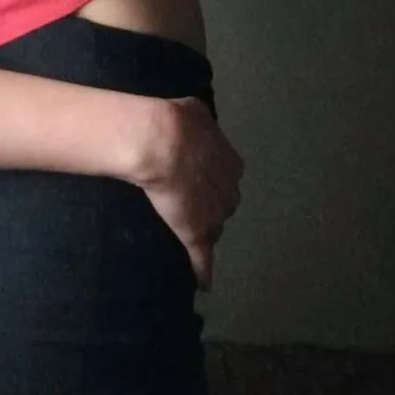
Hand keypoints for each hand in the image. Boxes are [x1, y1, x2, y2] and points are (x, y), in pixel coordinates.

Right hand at [128, 96, 244, 291]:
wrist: (163, 142)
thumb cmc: (177, 123)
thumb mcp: (196, 111)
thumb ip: (200, 119)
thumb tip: (195, 115)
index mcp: (232, 165)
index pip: (226, 181)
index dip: (211, 184)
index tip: (197, 183)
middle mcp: (230, 192)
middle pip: (223, 206)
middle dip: (210, 207)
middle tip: (188, 204)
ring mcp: (214, 216)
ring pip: (214, 228)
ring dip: (204, 230)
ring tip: (186, 234)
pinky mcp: (197, 234)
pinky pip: (203, 258)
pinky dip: (203, 270)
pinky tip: (203, 283)